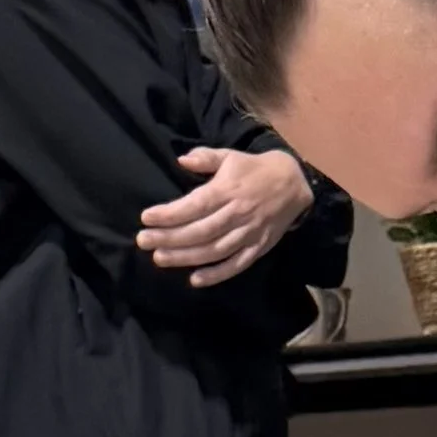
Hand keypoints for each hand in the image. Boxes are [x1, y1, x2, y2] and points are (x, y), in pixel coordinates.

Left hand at [138, 147, 311, 286]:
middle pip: (200, 230)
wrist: (293, 184)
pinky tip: (195, 280)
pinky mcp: (258, 248)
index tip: (146, 218)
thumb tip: (181, 160)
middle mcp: (237, 214)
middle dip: (170, 238)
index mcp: (228, 190)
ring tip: (160, 258)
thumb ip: (206, 158)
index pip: (196, 205)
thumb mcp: (230, 156)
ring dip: (186, 257)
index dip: (170, 213)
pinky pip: (236, 265)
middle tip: (143, 241)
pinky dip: (217, 274)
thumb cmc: (253, 170)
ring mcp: (249, 234)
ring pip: (214, 250)